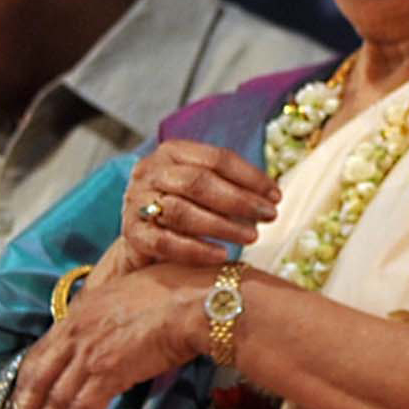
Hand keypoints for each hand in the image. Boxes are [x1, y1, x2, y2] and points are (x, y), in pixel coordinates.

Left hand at [11, 263, 211, 408]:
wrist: (201, 301)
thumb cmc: (183, 292)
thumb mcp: (138, 294)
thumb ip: (118, 317)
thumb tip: (121, 335)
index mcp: (83, 311)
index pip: (43, 352)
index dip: (29, 381)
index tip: (24, 401)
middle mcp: (78, 332)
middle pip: (40, 379)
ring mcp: (89, 353)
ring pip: (55, 399)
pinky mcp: (107, 372)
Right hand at [116, 139, 279, 271]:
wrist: (145, 238)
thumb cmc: (187, 208)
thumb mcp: (207, 188)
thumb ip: (233, 185)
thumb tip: (272, 196)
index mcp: (172, 153)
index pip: (217, 159)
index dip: (250, 177)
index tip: (276, 196)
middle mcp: (150, 172)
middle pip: (197, 182)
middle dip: (239, 200)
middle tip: (269, 216)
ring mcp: (136, 202)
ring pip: (181, 211)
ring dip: (222, 225)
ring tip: (252, 237)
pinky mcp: (132, 233)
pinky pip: (164, 242)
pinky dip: (195, 249)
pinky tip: (221, 255)